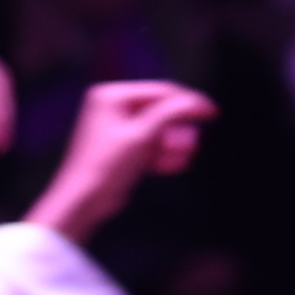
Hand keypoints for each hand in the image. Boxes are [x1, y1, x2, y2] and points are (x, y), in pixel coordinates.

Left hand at [26, 78, 211, 239]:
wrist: (82, 202)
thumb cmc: (105, 167)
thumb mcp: (142, 135)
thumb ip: (171, 114)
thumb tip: (198, 102)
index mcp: (111, 96)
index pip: (159, 92)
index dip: (188, 102)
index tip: (212, 111)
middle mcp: (110, 108)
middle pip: (157, 112)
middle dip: (179, 127)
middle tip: (198, 138)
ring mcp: (113, 129)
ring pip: (153, 132)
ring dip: (173, 142)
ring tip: (190, 152)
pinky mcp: (117, 150)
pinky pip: (145, 147)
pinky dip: (161, 154)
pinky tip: (177, 163)